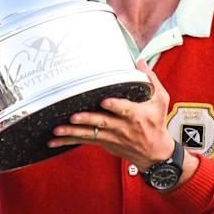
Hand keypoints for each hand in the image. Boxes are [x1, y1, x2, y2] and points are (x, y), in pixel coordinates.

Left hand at [48, 60, 174, 170]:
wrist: (154, 152)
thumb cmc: (156, 122)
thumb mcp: (161, 101)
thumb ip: (151, 80)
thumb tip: (139, 61)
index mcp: (136, 115)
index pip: (125, 110)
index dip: (116, 107)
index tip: (105, 102)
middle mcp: (122, 127)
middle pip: (103, 122)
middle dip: (87, 119)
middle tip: (74, 116)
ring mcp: (111, 136)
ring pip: (90, 133)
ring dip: (73, 132)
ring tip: (58, 129)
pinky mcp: (103, 142)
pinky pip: (84, 141)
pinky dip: (68, 141)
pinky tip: (53, 141)